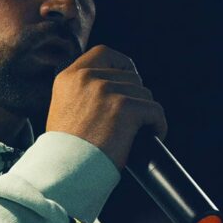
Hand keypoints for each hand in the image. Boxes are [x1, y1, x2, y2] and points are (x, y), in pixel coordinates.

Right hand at [45, 45, 167, 169]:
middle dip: (136, 97)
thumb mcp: (64, 108)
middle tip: (134, 119)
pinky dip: (158, 125)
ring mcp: (105, 90)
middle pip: (130, 76)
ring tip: (139, 132)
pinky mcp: (124, 106)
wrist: (66, 169)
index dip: (122, 64)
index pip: (104, 53)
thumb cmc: (66, 150)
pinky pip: (155, 111)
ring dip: (146, 114)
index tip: (129, 79)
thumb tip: (115, 87)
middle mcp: (86, 78)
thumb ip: (82, 92)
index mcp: (69, 77)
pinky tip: (153, 136)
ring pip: (144, 94)